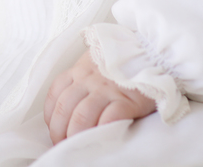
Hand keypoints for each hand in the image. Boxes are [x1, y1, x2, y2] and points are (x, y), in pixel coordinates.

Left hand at [43, 50, 157, 143]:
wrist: (152, 54)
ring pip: (81, 115)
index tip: (54, 130)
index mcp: (79, 70)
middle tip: (62, 145)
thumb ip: (82, 81)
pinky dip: (101, 131)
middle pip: (64, 108)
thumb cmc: (123, 64)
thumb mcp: (95, 65)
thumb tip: (68, 110)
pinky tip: (100, 138)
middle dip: (59, 131)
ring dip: (76, 135)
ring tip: (77, 147)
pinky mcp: (127, 99)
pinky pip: (109, 117)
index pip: (55, 94)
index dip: (50, 117)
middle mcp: (88, 79)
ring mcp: (107, 89)